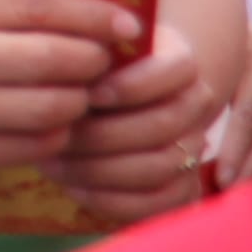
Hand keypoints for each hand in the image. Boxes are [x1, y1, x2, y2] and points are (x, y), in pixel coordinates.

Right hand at [0, 0, 140, 181]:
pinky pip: (29, 146)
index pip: (41, 6)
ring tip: (82, 91)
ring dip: (80, 101)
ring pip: (51, 108)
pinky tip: (53, 122)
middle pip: (56, 60)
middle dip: (95, 60)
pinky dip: (54, 134)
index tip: (127, 23)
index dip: (95, 15)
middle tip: (106, 60)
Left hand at [56, 23, 221, 225]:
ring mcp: (192, 149)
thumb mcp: (86, 49)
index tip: (89, 94)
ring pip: (159, 167)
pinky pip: (154, 204)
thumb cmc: (86, 74)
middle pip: (163, 125)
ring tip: (56, 162)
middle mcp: (194, 106)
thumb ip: (85, 48)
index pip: (173, 72)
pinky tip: (74, 187)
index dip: (130, 87)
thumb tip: (70, 64)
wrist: (98, 109)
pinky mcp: (181, 190)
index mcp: (180, 64)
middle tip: (60, 135)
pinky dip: (110, 199)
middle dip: (103, 135)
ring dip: (99, 169)